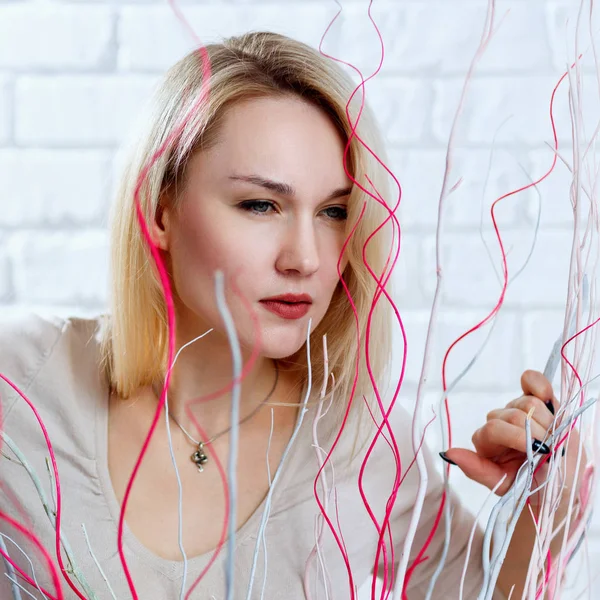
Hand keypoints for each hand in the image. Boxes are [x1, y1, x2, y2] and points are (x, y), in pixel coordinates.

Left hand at [441, 370, 580, 498]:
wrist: (561, 483)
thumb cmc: (532, 486)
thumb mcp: (506, 486)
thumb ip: (478, 469)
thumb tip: (448, 453)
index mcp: (486, 441)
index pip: (494, 428)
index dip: (518, 438)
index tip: (539, 451)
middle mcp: (498, 421)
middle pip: (515, 415)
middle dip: (536, 433)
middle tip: (549, 449)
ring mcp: (517, 408)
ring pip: (528, 402)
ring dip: (546, 422)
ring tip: (553, 438)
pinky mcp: (536, 398)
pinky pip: (532, 380)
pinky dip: (540, 385)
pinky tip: (547, 397)